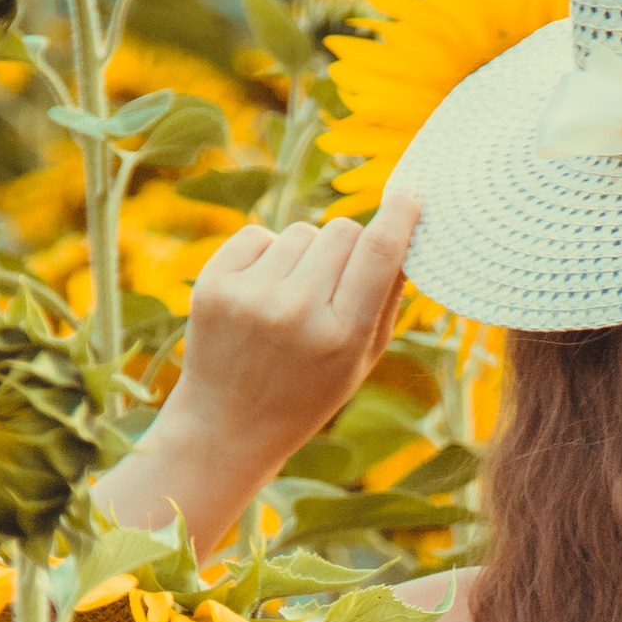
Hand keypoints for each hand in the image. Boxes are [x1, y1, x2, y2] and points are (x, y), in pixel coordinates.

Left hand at [102, 192, 421, 555]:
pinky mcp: (213, 285)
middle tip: (334, 283)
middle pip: (342, 231)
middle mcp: (296, 313)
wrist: (228, 426)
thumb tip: (405, 230)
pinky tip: (259, 294)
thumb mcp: (361, 360)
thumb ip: (388, 298)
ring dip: (304, 255)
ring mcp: (250, 297)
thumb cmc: (308, 392)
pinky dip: (265, 255)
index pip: (380, 252)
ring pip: (301, 232)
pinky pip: (258, 234)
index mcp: (342, 336)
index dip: (399, 215)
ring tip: (290, 300)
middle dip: (347, 247)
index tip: (409, 195)